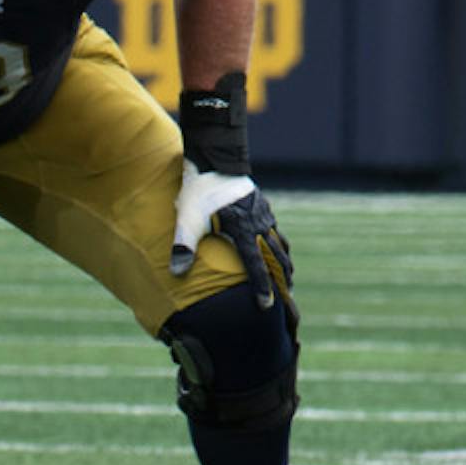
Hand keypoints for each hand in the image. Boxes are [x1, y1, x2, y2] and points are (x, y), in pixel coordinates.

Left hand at [170, 160, 294, 309]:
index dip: (262, 287)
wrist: (214, 159)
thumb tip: (177, 272)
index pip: (256, 266)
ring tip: (288, 277)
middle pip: (276, 258)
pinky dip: (279, 243)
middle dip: (282, 279)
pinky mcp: (262, 205)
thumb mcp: (187, 219)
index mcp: (243, 231)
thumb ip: (183, 246)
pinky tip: (276, 247)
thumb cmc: (198, 190)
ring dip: (284, 262)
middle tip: (287, 298)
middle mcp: (258, 224)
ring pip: (280, 244)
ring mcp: (263, 213)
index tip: (268, 306)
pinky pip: (274, 229)